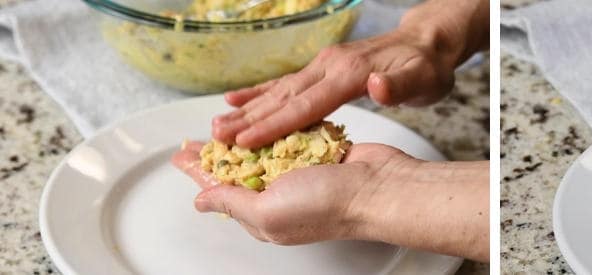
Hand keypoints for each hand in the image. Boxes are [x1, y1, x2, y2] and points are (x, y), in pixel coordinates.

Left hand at [171, 141, 489, 261]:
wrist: (379, 188)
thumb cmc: (328, 205)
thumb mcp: (266, 212)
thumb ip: (231, 203)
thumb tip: (202, 201)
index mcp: (264, 213)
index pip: (222, 189)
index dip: (200, 171)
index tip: (181, 156)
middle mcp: (281, 194)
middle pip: (241, 167)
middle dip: (220, 150)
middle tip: (200, 133)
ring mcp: (303, 171)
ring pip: (267, 149)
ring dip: (248, 134)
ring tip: (226, 121)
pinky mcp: (322, 152)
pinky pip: (295, 136)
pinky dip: (282, 126)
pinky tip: (269, 117)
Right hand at [212, 30, 457, 148]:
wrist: (429, 44)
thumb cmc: (427, 67)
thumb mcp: (422, 79)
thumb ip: (399, 86)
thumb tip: (377, 87)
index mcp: (348, 73)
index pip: (306, 104)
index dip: (274, 124)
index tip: (245, 141)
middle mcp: (330, 65)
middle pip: (284, 97)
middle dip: (249, 119)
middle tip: (216, 137)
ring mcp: (324, 64)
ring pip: (280, 90)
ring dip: (248, 108)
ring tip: (217, 124)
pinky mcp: (325, 67)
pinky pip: (287, 82)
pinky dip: (261, 91)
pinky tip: (238, 98)